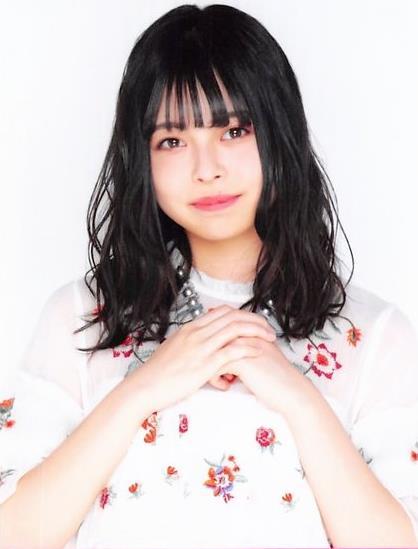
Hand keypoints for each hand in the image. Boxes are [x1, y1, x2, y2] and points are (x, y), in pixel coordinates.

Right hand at [129, 305, 276, 412]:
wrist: (144, 386)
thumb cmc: (158, 373)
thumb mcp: (174, 349)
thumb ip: (190, 342)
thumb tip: (202, 343)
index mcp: (190, 328)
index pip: (222, 312)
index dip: (243, 314)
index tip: (254, 321)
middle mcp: (197, 333)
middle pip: (233, 316)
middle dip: (255, 320)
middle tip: (268, 328)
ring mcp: (200, 347)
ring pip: (235, 329)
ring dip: (256, 331)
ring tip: (270, 338)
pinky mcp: (204, 364)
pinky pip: (232, 351)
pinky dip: (248, 349)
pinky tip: (258, 352)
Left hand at [218, 336, 312, 416]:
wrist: (292, 390)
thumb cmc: (278, 377)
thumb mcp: (261, 355)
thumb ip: (246, 348)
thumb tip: (227, 352)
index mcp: (251, 331)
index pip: (222, 330)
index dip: (216, 344)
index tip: (215, 357)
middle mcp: (246, 335)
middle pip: (215, 340)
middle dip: (209, 355)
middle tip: (213, 369)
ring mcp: (243, 347)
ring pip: (213, 352)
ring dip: (210, 367)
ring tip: (218, 377)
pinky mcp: (241, 362)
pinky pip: (216, 367)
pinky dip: (215, 378)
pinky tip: (225, 384)